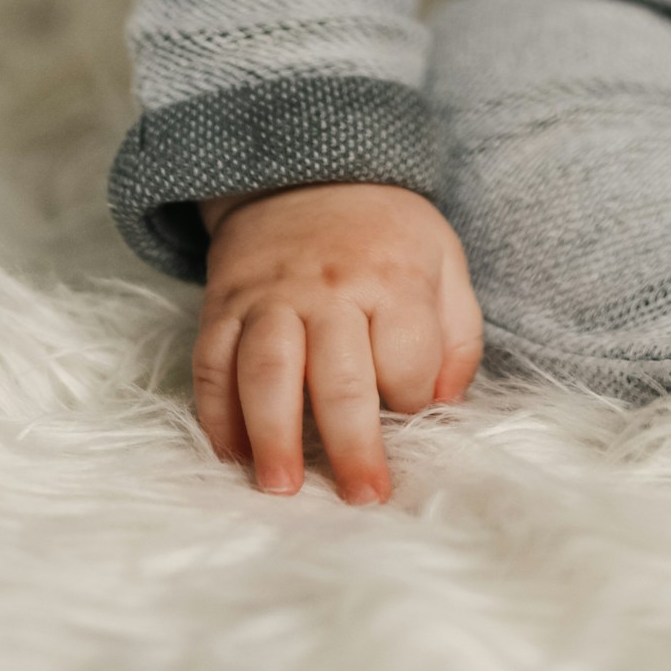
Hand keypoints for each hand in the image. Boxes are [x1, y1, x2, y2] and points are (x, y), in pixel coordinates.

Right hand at [193, 183, 483, 503]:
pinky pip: (212, 363)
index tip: (409, 417)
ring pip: (267, 373)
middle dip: (352, 447)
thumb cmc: (385, 234)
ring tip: (281, 487)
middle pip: (339, 379)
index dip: (412, 398)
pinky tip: (232, 454)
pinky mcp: (223, 304)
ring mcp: (271, 297)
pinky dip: (216, 414)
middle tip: (361, 497)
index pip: (407, 359)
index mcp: (394, 278)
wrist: (309, 173)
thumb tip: (446, 404)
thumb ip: (458, 333)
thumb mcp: (443, 261)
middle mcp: (330, 289)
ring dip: (272, 437)